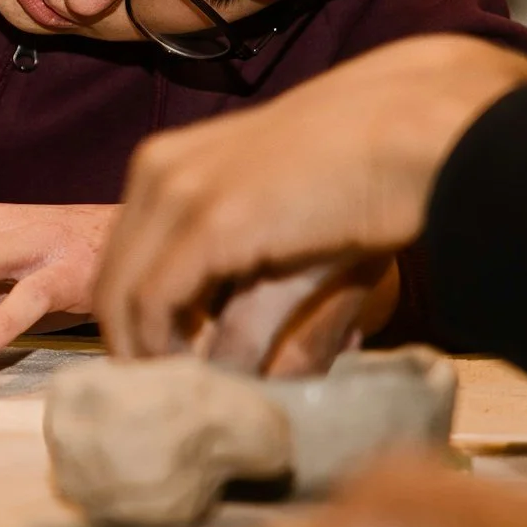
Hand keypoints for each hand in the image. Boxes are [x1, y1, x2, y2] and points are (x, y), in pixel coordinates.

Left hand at [96, 35, 526, 360]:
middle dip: (136, 345)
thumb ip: (247, 282)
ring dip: (156, 358)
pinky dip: (174, 349)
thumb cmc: (363, 172)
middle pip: (112, 282)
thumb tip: (245, 359)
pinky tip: (209, 378)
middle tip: (169, 397)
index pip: (122, 257)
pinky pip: (161, 306)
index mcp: (167, 162)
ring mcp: (179, 192)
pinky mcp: (211, 221)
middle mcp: (158, 172)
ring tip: (194, 398)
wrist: (414, 128)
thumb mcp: (283, 222)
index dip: (135, 320)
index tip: (160, 367)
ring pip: (128, 301)